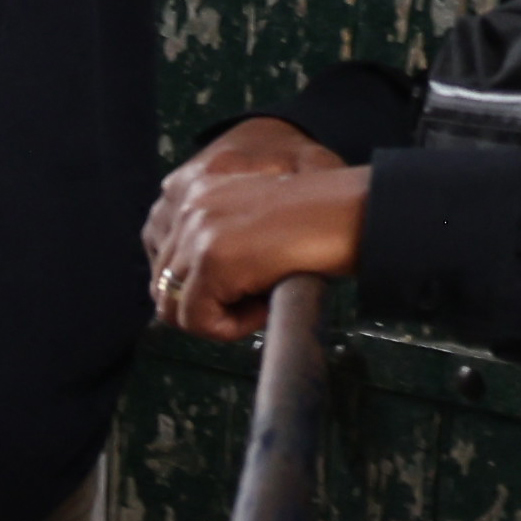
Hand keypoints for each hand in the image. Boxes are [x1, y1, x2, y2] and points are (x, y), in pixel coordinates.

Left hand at [147, 121, 361, 331]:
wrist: (356, 212)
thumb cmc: (319, 224)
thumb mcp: (253, 226)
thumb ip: (215, 246)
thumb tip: (179, 303)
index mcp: (195, 192)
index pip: (163, 260)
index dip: (197, 289)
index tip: (240, 289)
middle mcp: (188, 207)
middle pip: (164, 286)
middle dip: (207, 306)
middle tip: (255, 300)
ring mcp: (197, 231)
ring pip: (176, 308)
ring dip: (218, 318)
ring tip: (261, 303)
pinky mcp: (213, 258)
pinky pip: (198, 320)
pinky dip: (230, 328)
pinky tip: (265, 306)